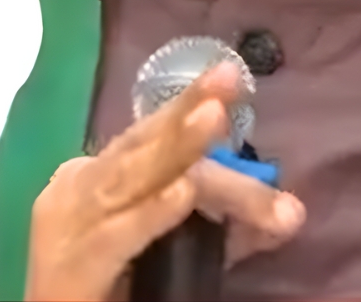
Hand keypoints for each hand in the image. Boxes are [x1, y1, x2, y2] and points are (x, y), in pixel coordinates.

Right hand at [24, 64, 304, 301]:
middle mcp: (77, 189)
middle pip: (141, 147)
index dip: (187, 105)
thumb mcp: (173, 247)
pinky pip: (116, 236)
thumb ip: (225, 228)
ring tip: (213, 116)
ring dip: (174, 147)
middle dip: (185, 110)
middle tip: (228, 79)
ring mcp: (70, 225)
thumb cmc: (111, 287)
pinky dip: (150, 214)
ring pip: (131, 179)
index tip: (230, 79)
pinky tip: (182, 193)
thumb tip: (290, 211)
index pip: (148, 135)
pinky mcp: (73, 267)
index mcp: (94, 176)